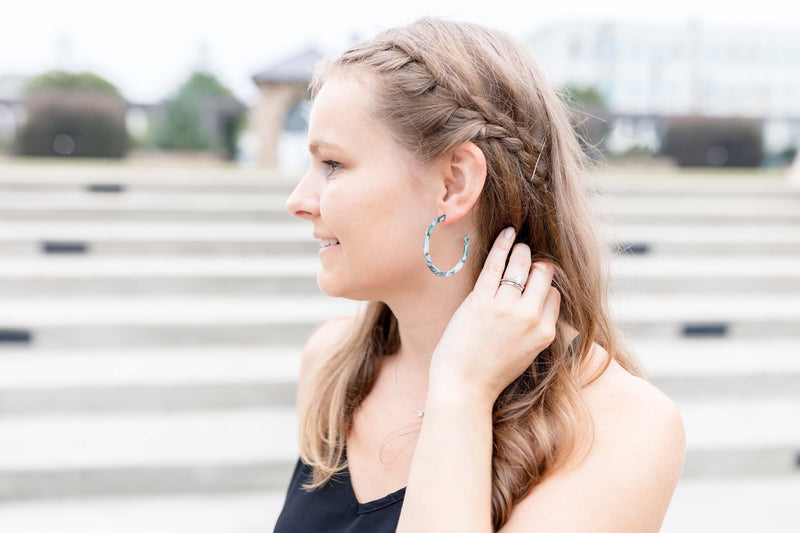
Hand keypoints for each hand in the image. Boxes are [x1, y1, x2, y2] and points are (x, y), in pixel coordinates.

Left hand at [428, 227, 560, 404]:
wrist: (464, 388)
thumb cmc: (490, 373)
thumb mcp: (526, 354)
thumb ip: (535, 329)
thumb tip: (539, 302)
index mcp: (545, 333)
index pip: (554, 294)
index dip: (544, 285)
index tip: (534, 278)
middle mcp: (530, 317)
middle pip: (543, 275)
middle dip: (536, 263)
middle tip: (527, 257)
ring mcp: (506, 308)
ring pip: (522, 264)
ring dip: (521, 251)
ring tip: (517, 245)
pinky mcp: (481, 300)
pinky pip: (496, 264)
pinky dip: (502, 245)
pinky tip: (506, 233)